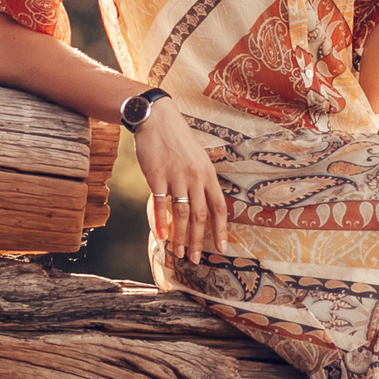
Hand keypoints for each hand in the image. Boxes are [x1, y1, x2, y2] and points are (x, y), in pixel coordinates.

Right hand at [133, 100, 230, 263]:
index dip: (221, 230)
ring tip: (178, 253)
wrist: (156, 119)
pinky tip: (162, 236)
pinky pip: (160, 205)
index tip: (222, 248)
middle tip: (195, 259)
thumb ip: (202, 179)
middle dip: (198, 241)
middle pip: (200, 216)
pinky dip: (161, 223)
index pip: (219, 207)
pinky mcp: (156, 177)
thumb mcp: (198, 156)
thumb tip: (205, 203)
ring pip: (181, 215)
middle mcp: (195, 177)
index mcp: (208, 174)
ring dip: (181, 237)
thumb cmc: (177, 139)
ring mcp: (175, 177)